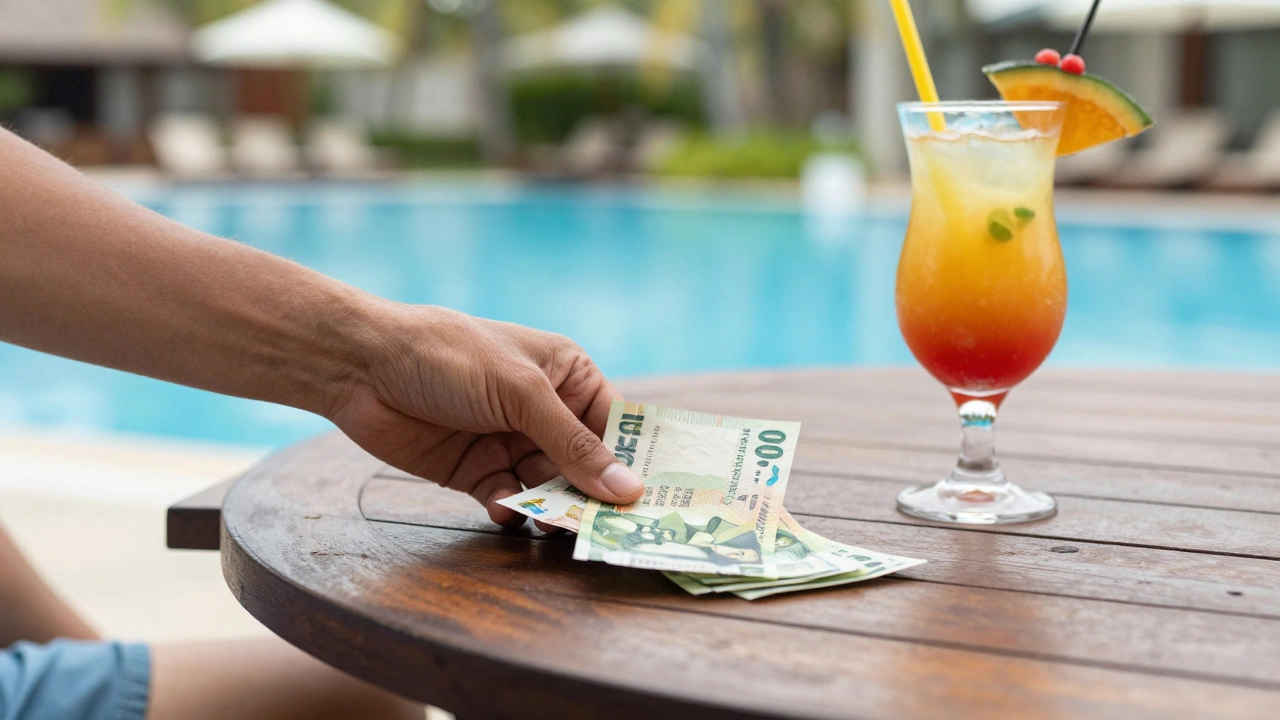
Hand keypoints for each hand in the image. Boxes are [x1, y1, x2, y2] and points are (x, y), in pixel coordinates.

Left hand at [328, 304, 643, 525]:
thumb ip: (572, 445)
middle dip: (592, 494)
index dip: (633, 461)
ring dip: (552, 509)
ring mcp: (509, 442)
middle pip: (584, 465)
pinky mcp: (475, 470)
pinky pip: (507, 499)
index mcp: (567, 375)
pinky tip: (502, 509)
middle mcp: (544, 410)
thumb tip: (629, 489)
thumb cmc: (450, 356)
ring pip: (548, 489)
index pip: (615, 425)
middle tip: (606, 528)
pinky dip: (509, 510)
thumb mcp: (520, 393)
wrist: (363, 367)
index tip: (653, 500)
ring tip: (553, 526)